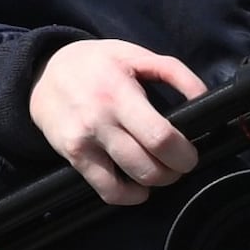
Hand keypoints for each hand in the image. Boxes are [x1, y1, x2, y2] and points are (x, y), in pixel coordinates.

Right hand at [29, 38, 204, 208]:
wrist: (44, 74)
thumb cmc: (96, 63)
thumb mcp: (135, 54)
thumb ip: (174, 71)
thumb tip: (205, 98)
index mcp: (119, 93)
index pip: (160, 137)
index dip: (184, 153)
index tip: (190, 153)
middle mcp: (100, 121)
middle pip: (150, 166)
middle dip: (175, 171)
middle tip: (178, 162)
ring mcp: (85, 143)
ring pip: (133, 182)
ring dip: (156, 182)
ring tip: (159, 169)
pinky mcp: (74, 158)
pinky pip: (108, 191)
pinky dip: (130, 196)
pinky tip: (136, 185)